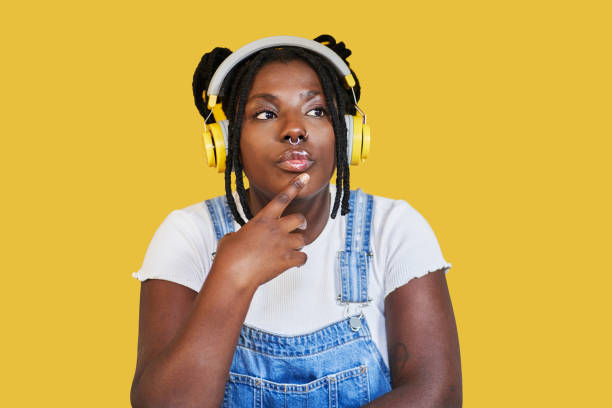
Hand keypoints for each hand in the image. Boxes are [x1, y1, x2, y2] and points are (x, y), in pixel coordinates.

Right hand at [211, 173, 309, 288]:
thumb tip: (240, 239)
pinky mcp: (287, 260)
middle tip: (301, 225)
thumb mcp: (231, 238)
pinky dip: (300, 260)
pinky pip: (303, 257)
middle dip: (301, 222)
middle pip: (299, 218)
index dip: (295, 186)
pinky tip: (295, 262)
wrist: (233, 275)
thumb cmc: (229, 257)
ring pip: (303, 239)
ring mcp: (283, 244)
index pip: (282, 198)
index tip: (305, 178)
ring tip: (290, 249)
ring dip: (298, 243)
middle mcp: (276, 229)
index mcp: (262, 219)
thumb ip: (242, 234)